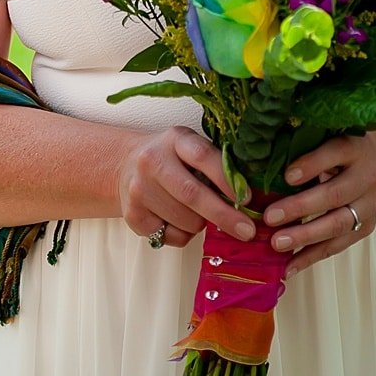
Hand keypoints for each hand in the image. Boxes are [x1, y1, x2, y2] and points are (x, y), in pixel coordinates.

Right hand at [118, 125, 255, 248]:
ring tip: (195, 210)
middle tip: (247, 231)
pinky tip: (175, 218)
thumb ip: (216, 165)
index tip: (247, 198)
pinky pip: (172, 236)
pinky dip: (183, 234)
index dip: (226, 179)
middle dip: (224, 215)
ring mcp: (139, 189)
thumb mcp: (190, 149)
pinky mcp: (133, 215)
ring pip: (186, 220)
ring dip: (201, 224)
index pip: (203, 156)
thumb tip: (250, 198)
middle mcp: (152, 161)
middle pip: (192, 194)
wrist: (126, 165)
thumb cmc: (172, 159)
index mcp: (174, 139)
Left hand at [262, 130, 375, 272]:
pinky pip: (338, 245)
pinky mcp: (366, 226)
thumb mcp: (330, 134)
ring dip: (305, 237)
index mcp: (354, 147)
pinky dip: (312, 256)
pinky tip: (290, 265)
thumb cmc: (342, 143)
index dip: (311, 165)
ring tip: (277, 244)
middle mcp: (367, 176)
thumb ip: (304, 143)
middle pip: (334, 195)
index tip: (287, 176)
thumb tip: (262, 159)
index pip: (334, 154)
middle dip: (300, 208)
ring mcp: (369, 205)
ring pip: (338, 224)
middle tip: (269, 218)